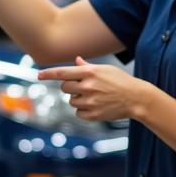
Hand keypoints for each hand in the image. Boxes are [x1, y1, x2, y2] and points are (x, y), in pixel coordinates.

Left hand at [36, 57, 151, 121]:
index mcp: (90, 73)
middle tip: (84, 87)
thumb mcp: (105, 69)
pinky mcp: (93, 115)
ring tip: (95, 97)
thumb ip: (87, 67)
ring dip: (78, 99)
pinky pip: (78, 113)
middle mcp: (88, 86)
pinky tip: (96, 106)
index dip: (48, 74)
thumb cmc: (121, 81)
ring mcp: (90, 101)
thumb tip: (75, 62)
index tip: (38, 75)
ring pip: (71, 101)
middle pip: (65, 87)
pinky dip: (83, 110)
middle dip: (70, 87)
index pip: (62, 72)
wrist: (136, 98)